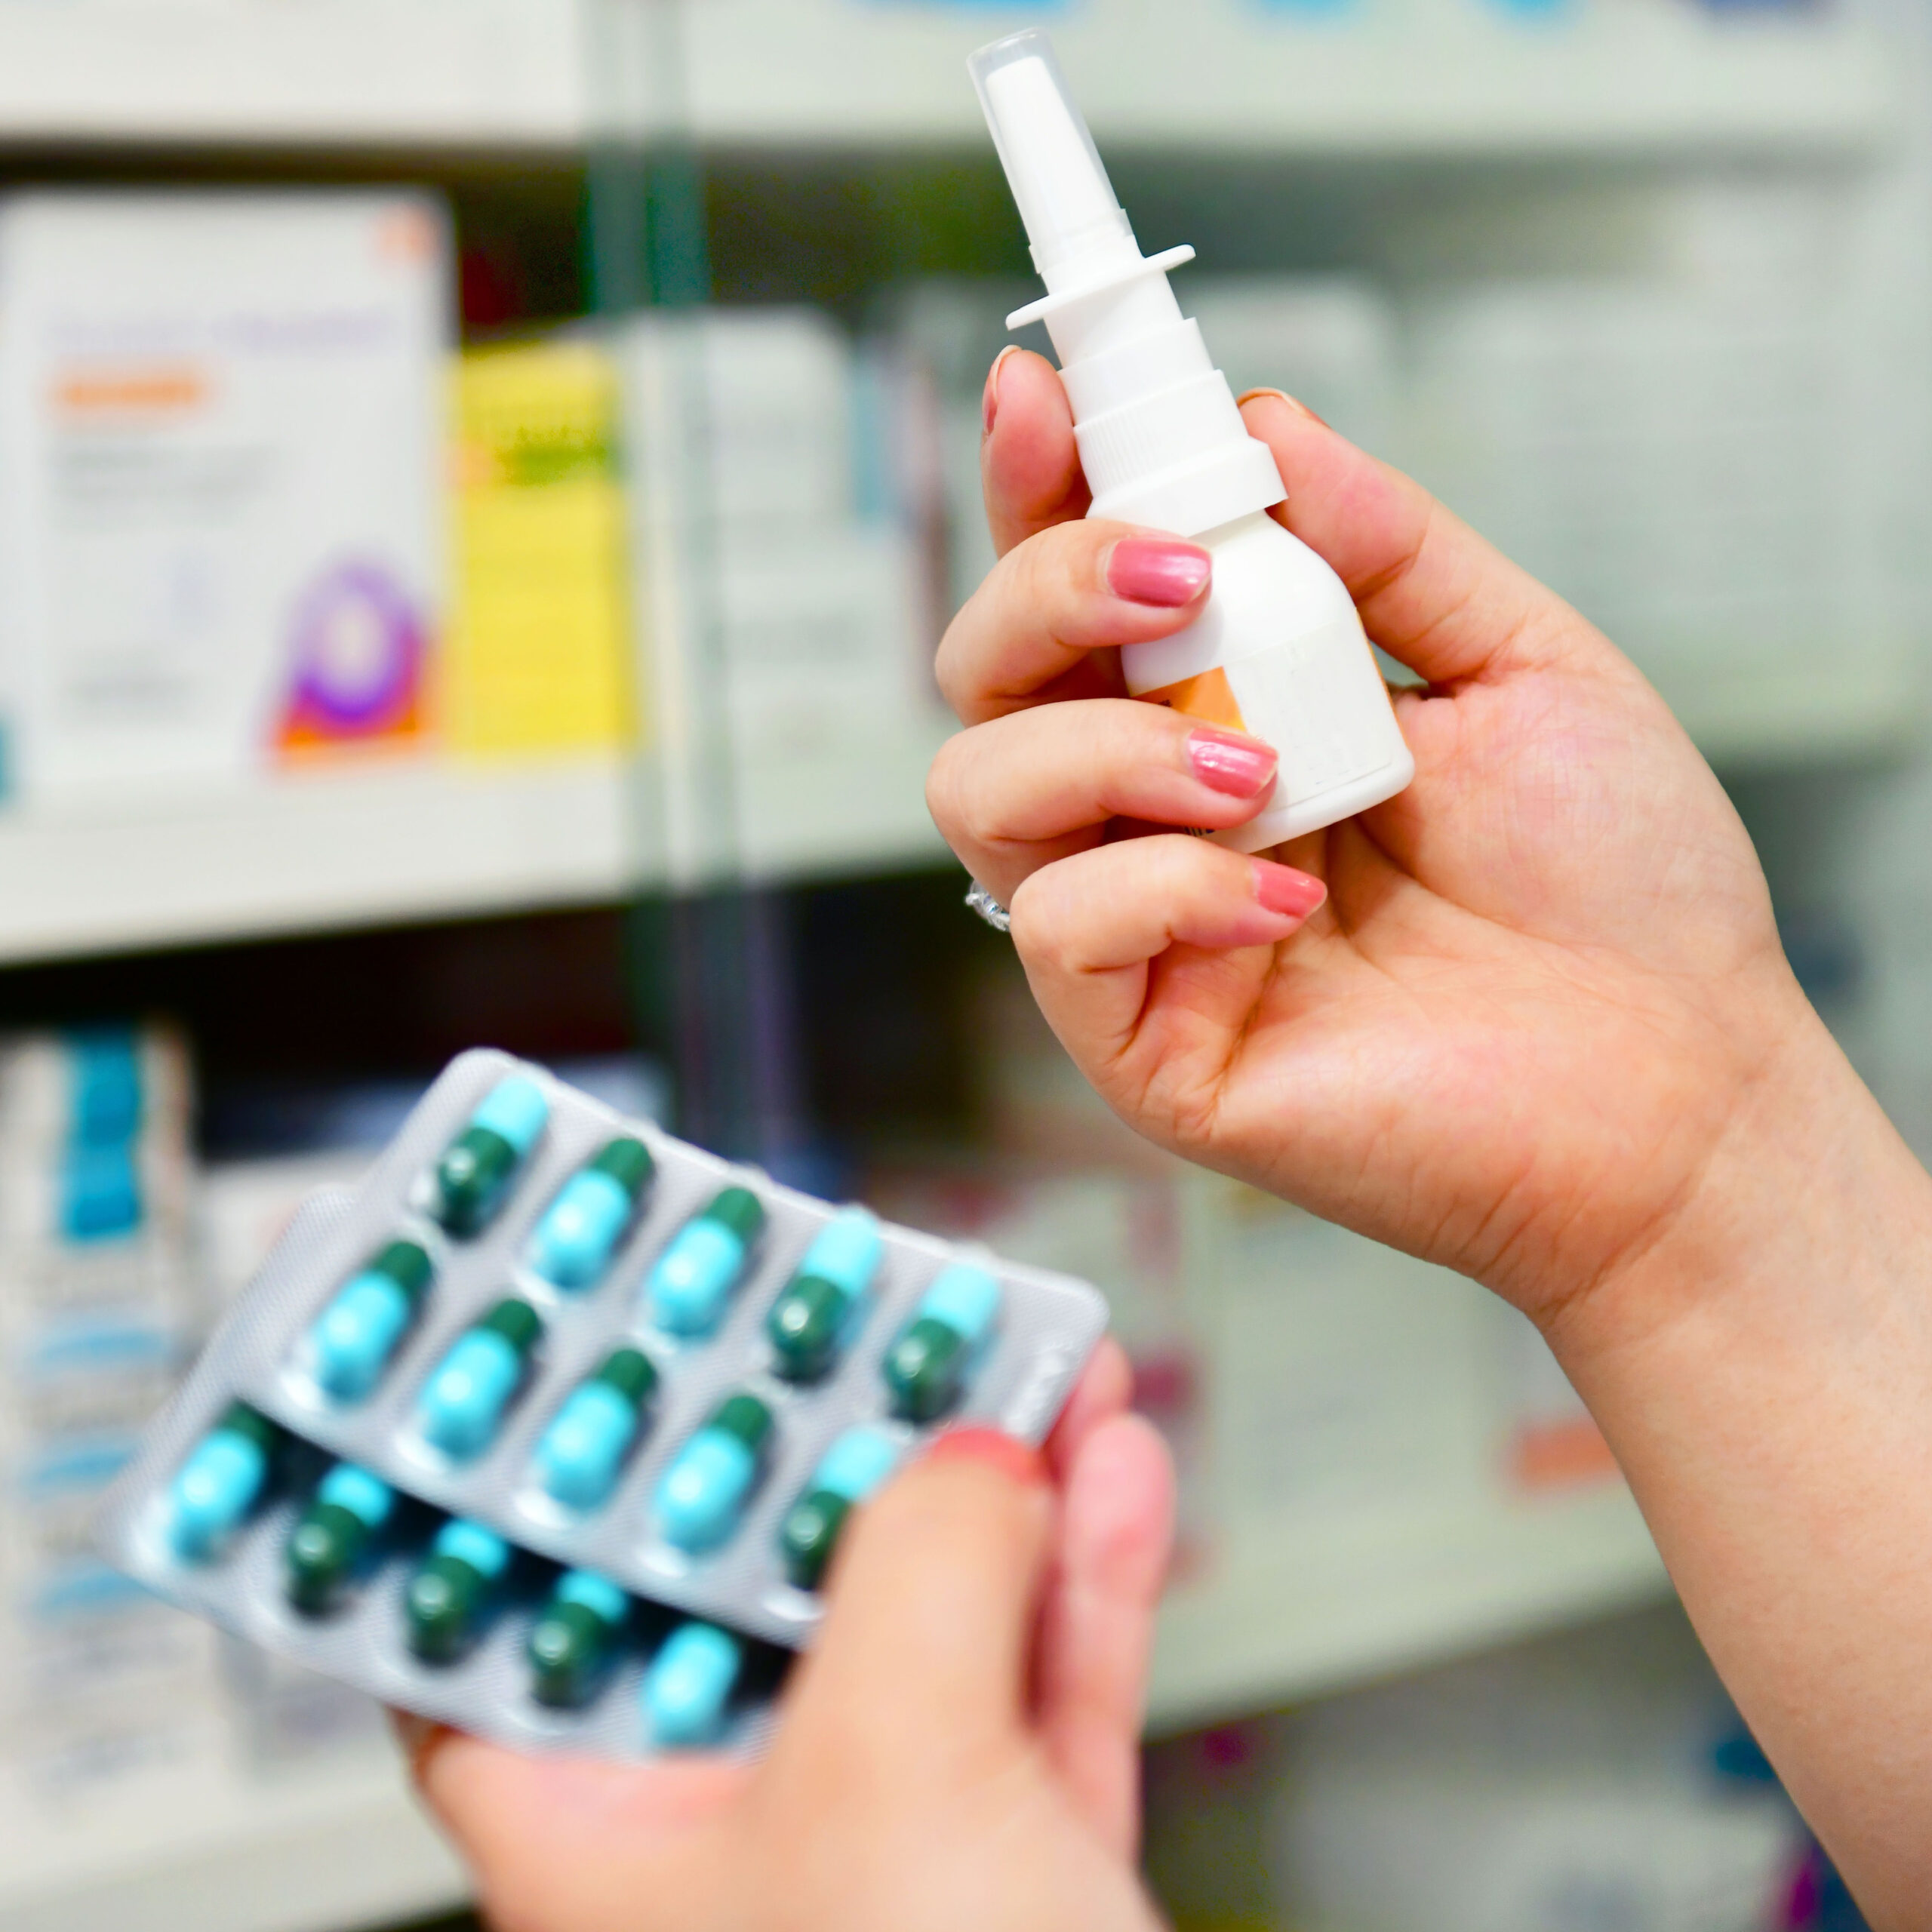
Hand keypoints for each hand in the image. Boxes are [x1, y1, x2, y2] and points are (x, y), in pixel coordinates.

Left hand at [408, 1342, 1174, 1931]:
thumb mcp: (895, 1778)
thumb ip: (921, 1571)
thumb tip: (971, 1457)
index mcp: (604, 1838)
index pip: (495, 1631)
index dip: (512, 1487)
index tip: (564, 1355)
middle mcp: (730, 1838)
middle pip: (749, 1583)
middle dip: (828, 1439)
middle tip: (864, 1312)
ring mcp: (888, 1851)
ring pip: (924, 1616)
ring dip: (992, 1479)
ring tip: (1032, 1352)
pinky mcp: (1022, 1870)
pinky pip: (1043, 1684)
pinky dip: (1084, 1574)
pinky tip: (1115, 1464)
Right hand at [927, 351, 1806, 1323]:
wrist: (1678, 1087)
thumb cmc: (1614, 889)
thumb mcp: (1523, 666)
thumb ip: (1387, 549)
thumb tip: (1261, 427)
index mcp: (1233, 712)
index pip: (1084, 592)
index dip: (1039, 484)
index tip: (1047, 390)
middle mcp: (1158, 814)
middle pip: (986, 673)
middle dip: (1047, 586)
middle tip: (1179, 575)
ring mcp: (1140, 931)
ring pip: (979, 792)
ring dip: (1105, 744)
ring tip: (1262, 771)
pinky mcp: (1144, 1047)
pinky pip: (1059, 930)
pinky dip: (1158, 887)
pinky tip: (1285, 905)